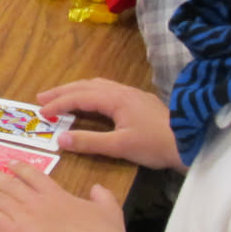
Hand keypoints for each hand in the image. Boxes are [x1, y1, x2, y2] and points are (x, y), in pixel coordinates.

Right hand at [39, 79, 182, 170]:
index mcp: (115, 99)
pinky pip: (106, 89)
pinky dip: (90, 92)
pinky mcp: (138, 100)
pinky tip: (90, 100)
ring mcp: (131, 93)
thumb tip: (60, 139)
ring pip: (97, 85)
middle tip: (41, 98)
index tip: (42, 112)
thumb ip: (89, 142)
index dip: (59, 104)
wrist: (189, 141)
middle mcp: (121, 91)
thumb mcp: (120, 147)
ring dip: (76, 89)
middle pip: (85, 86)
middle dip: (62, 91)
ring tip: (61, 96)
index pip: (79, 97)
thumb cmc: (155, 145)